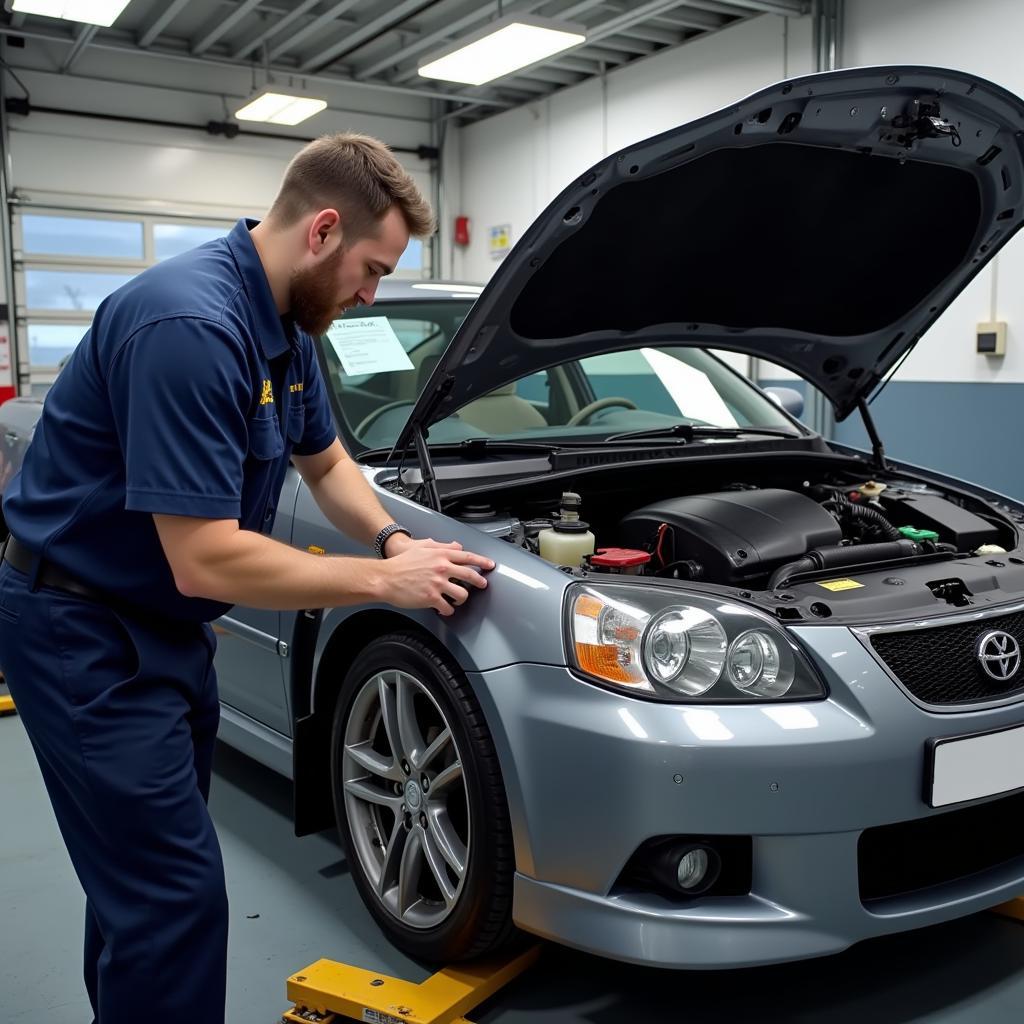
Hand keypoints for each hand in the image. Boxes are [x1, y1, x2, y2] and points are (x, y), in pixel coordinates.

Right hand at [378, 538, 493, 615]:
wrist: (385, 577)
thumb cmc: (400, 563)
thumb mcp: (423, 548)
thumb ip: (442, 546)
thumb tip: (456, 546)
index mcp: (441, 555)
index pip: (468, 557)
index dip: (482, 561)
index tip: (490, 565)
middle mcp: (442, 568)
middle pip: (470, 576)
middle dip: (479, 581)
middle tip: (482, 585)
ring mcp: (437, 583)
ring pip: (462, 594)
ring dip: (462, 599)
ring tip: (457, 600)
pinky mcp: (431, 598)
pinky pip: (448, 608)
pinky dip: (448, 610)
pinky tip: (445, 610)